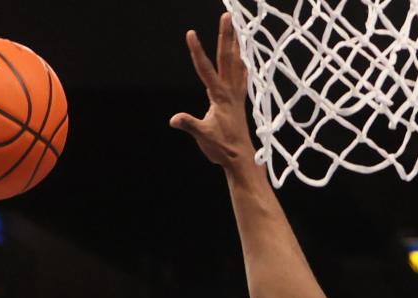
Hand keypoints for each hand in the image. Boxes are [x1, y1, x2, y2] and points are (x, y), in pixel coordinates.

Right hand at [170, 14, 252, 168]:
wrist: (241, 160)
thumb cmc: (222, 149)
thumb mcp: (203, 137)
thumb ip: (189, 125)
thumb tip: (174, 119)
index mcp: (220, 97)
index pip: (205, 69)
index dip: (197, 51)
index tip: (190, 33)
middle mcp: (230, 92)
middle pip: (227, 58)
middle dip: (226, 36)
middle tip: (227, 16)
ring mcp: (237, 96)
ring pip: (237, 64)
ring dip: (236, 44)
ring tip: (237, 28)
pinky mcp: (239, 102)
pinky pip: (242, 77)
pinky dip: (242, 64)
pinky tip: (243, 58)